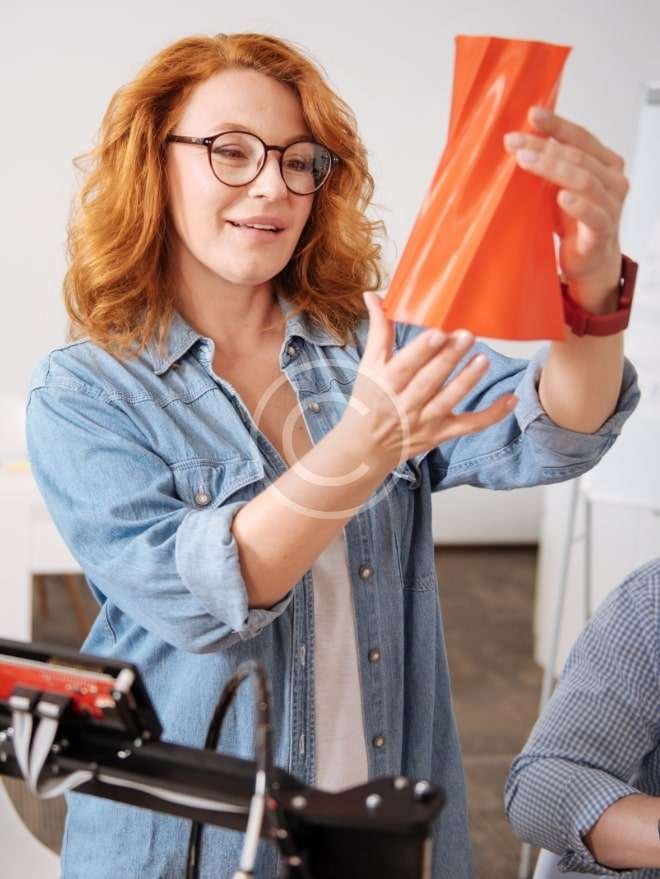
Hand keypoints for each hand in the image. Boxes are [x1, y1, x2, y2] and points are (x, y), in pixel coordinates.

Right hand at [340, 292, 517, 474]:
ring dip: (467, 381)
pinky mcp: (441, 434)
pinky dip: (491, 415)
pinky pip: (469, 425)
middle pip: (429, 381)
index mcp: (386, 383)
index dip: (422, 351)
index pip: (405, 365)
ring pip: (448, 401)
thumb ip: (378, 330)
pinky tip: (510, 399)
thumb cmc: (368, 400)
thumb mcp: (368, 366)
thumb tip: (372, 295)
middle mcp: (405, 404)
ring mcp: (425, 421)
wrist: (365, 447)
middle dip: (448, 359)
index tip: (438, 333)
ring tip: (483, 360)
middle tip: (467, 335)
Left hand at [503, 107, 629, 311]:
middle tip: (515, 142)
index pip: (581, 137)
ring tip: (525, 161)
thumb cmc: (573, 221)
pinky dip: (577, 205)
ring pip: (584, 180)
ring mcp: (611, 205)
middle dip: (544, 146)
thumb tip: (514, 141)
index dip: (556, 125)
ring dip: (553, 168)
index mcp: (605, 163)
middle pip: (578, 156)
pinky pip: (593, 215)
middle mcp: (613, 180)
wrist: (589, 262)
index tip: (531, 114)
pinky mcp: (603, 232)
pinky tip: (561, 197)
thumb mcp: (556, 188)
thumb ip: (547, 165)